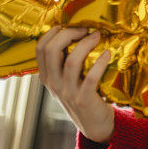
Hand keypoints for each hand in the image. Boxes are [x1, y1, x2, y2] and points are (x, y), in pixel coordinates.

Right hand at [35, 25, 113, 142]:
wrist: (94, 124)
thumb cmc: (83, 95)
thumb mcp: (67, 80)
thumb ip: (65, 61)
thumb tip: (78, 31)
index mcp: (47, 76)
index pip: (40, 48)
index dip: (53, 32)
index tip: (69, 25)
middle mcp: (53, 83)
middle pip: (51, 50)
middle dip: (68, 33)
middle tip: (85, 29)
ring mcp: (67, 92)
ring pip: (71, 61)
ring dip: (86, 44)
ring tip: (98, 36)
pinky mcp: (84, 99)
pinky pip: (91, 77)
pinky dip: (100, 63)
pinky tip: (107, 54)